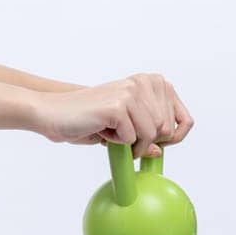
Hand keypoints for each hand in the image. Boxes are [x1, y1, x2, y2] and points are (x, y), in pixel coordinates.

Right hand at [31, 73, 193, 158]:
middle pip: (167, 131)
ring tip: (109, 132)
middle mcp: (143, 83)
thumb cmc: (84, 119)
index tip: (158, 146)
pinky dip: (115, 143)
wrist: (51, 113)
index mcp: (149, 83)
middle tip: (121, 139)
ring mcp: (131, 93)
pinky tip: (100, 130)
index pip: (184, 119)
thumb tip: (160, 151)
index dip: (174, 139)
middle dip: (145, 143)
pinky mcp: (118, 106)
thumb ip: (145, 135)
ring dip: (129, 144)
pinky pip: (131, 139)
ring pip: (150, 135)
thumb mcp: (122, 128)